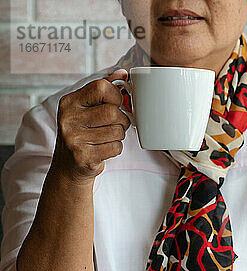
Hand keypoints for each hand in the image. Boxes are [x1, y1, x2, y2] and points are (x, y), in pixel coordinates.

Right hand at [52, 69, 130, 185]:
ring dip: (119, 135)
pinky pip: (116, 147)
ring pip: (117, 130)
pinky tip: (104, 148)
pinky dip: (116, 148)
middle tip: (116, 124)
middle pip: (113, 112)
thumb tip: (123, 72)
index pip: (102, 87)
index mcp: (70, 102)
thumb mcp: (87, 108)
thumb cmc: (82, 133)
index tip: (115, 104)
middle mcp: (68, 118)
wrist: (68, 166)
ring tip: (107, 137)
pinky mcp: (83, 156)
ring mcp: (74, 138)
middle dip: (121, 120)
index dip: (116, 96)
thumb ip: (103, 90)